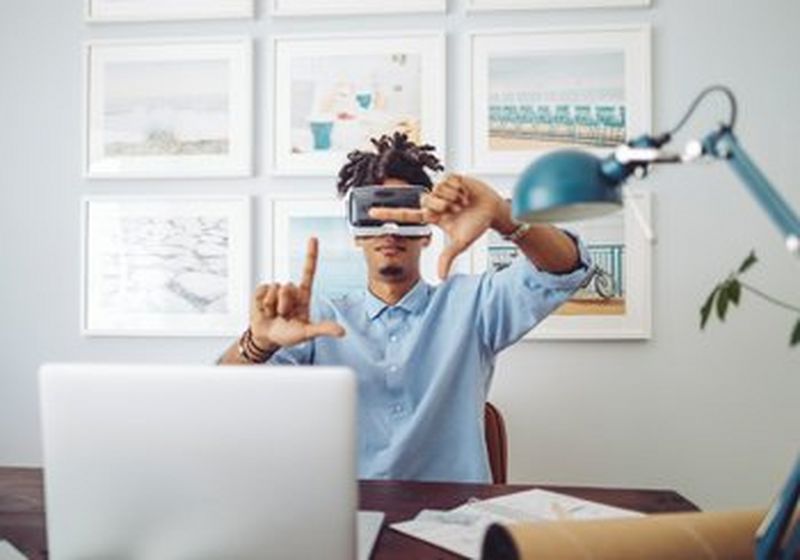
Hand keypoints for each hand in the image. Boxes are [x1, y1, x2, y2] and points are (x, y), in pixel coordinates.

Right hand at [250, 237, 344, 348]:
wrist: (266, 338)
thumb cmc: (288, 335)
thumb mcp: (307, 333)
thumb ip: (323, 329)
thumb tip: (342, 332)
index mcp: (303, 295)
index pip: (308, 271)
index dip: (311, 254)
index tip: (313, 238)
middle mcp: (290, 290)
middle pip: (289, 286)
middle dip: (285, 304)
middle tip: (284, 316)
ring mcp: (275, 290)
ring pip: (276, 289)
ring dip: (274, 306)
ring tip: (275, 314)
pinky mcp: (262, 292)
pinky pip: (263, 290)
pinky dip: (263, 304)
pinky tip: (264, 310)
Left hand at [369, 174, 505, 278]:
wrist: (494, 211)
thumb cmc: (477, 225)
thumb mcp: (460, 243)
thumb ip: (447, 258)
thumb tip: (441, 278)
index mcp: (432, 216)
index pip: (406, 214)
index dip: (389, 213)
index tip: (370, 212)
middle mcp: (434, 202)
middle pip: (426, 200)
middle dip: (443, 206)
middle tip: (457, 210)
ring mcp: (442, 189)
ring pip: (437, 191)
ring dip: (454, 198)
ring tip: (464, 202)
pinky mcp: (452, 178)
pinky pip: (447, 181)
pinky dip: (458, 189)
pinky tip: (466, 192)